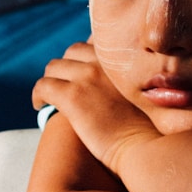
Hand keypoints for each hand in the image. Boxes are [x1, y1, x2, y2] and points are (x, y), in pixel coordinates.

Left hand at [32, 42, 157, 167]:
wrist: (147, 148)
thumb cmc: (152, 130)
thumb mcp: (148, 93)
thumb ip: (135, 80)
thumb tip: (120, 85)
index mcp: (123, 59)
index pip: (96, 43)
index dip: (86, 58)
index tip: (83, 73)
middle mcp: (105, 61)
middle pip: (73, 52)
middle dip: (66, 67)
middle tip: (64, 85)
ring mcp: (87, 76)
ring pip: (53, 68)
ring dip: (51, 80)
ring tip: (51, 96)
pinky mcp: (72, 96)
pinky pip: (43, 86)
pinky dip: (39, 95)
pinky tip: (41, 106)